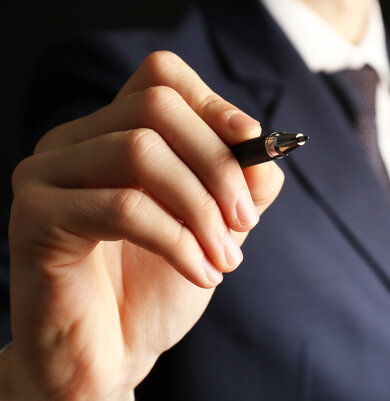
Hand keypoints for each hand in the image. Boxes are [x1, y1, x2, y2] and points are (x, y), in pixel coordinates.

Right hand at [2, 51, 283, 400]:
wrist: (110, 354)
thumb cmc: (158, 286)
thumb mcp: (215, 226)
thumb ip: (242, 183)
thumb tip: (265, 152)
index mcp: (111, 133)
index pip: (160, 77)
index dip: (213, 104)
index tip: (254, 145)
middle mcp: (71, 142)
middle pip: (156, 108)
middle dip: (217, 165)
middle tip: (245, 221)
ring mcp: (45, 175)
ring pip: (140, 152)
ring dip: (202, 209)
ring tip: (226, 258)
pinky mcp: (35, 219)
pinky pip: (124, 207)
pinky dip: (179, 241)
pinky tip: (202, 274)